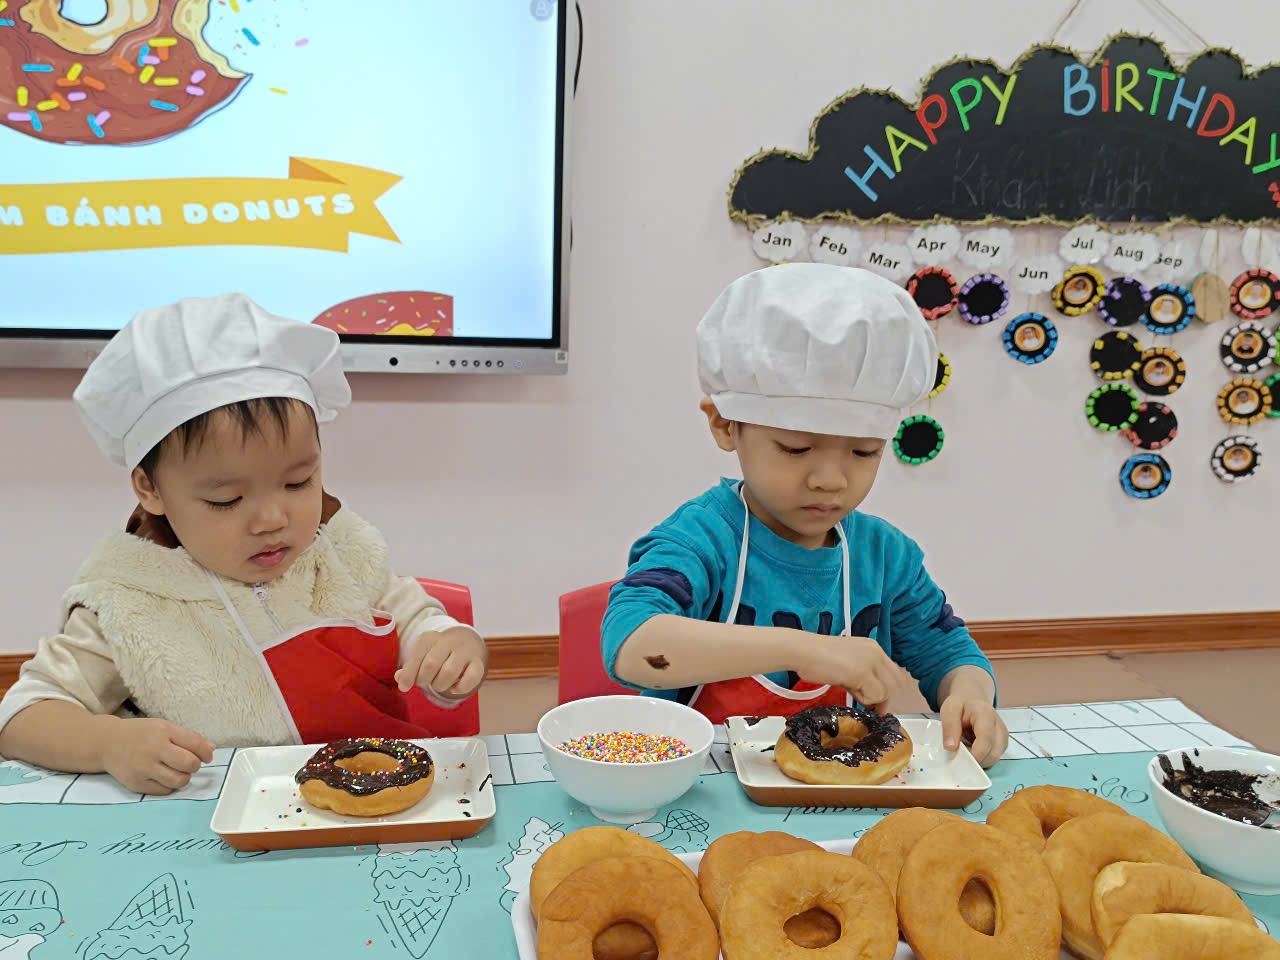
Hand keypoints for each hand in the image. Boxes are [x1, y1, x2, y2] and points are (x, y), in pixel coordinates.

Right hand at [99, 718, 214, 794]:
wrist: (107, 743)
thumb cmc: (140, 734)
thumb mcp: (164, 727)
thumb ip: (188, 737)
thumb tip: (211, 749)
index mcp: (163, 732)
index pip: (195, 744)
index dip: (206, 753)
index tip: (207, 757)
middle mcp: (153, 750)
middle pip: (189, 764)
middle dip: (195, 766)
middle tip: (189, 764)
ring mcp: (144, 768)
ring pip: (179, 781)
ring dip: (184, 778)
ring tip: (177, 771)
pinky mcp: (136, 784)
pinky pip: (164, 791)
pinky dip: (169, 786)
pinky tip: (163, 777)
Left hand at [395, 626, 487, 698]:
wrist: (467, 640)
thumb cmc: (438, 652)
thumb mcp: (422, 655)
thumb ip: (410, 668)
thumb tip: (401, 681)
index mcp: (431, 637)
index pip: (417, 656)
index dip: (409, 674)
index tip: (404, 686)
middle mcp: (449, 641)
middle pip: (431, 664)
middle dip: (424, 680)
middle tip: (426, 682)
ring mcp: (465, 651)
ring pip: (449, 672)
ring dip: (440, 685)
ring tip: (439, 684)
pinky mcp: (478, 663)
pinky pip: (469, 679)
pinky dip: (459, 688)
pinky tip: (454, 687)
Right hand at [798, 635, 903, 711]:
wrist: (802, 651)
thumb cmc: (817, 658)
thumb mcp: (847, 665)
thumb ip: (863, 679)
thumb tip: (876, 700)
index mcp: (873, 647)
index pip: (894, 673)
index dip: (889, 690)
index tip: (881, 702)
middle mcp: (875, 652)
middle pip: (895, 683)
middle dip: (885, 699)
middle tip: (875, 708)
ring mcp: (870, 662)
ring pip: (886, 691)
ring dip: (872, 699)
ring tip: (854, 693)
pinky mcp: (861, 673)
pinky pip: (874, 696)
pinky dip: (864, 700)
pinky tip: (849, 691)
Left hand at [939, 696, 1006, 767]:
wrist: (971, 702)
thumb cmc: (961, 706)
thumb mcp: (949, 711)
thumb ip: (949, 727)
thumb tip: (951, 748)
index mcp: (986, 714)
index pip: (986, 739)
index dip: (975, 754)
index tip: (961, 760)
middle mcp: (999, 726)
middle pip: (993, 753)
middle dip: (975, 759)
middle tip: (959, 753)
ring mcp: (1003, 737)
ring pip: (994, 758)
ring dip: (978, 760)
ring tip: (964, 749)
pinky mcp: (1002, 744)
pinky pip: (993, 758)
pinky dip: (981, 759)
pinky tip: (971, 750)